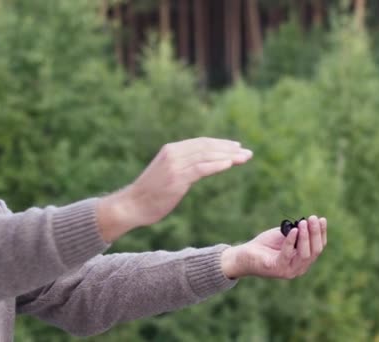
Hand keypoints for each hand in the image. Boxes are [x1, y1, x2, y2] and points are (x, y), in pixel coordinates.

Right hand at [97, 137, 252, 241]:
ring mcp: (175, 165)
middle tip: (247, 152)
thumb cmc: (149, 194)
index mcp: (171, 150)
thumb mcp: (166, 174)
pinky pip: (201, 168)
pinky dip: (217, 165)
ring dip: (229, 156)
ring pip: (207, 155)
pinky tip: (230, 164)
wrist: (131, 205)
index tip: (236, 147)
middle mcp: (173, 153)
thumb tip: (199, 168)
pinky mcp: (177, 178)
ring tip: (245, 158)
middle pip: (207, 147)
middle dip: (229, 149)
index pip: (201, 143)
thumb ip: (182, 167)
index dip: (220, 144)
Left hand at [221, 215, 327, 278]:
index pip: (318, 247)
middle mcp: (299, 268)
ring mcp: (289, 270)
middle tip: (313, 218)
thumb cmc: (264, 245)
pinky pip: (287, 255)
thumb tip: (307, 223)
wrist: (243, 255)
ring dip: (306, 237)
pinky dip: (291, 242)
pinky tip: (294, 230)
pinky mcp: (276, 268)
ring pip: (305, 254)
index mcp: (302, 260)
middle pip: (314, 251)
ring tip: (304, 223)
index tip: (321, 219)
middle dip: (315, 233)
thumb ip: (296, 232)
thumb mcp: (283, 236)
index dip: (321, 233)